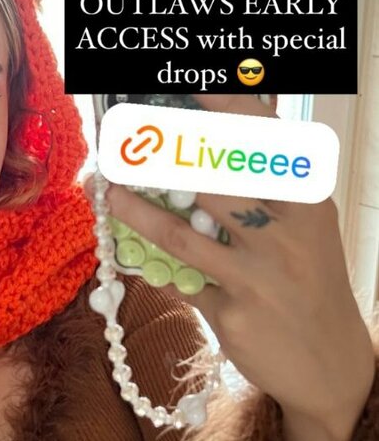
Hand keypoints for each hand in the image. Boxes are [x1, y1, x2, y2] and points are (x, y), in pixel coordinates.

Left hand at [84, 92, 374, 425]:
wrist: (329, 362)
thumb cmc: (309, 282)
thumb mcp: (305, 225)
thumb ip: (271, 183)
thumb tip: (225, 130)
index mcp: (306, 199)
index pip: (262, 137)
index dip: (223, 102)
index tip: (188, 78)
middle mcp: (284, 231)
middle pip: (216, 176)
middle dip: (167, 152)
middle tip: (127, 131)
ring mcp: (257, 274)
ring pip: (184, 232)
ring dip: (139, 209)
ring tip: (111, 187)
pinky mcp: (232, 312)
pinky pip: (180, 281)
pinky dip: (150, 265)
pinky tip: (126, 250)